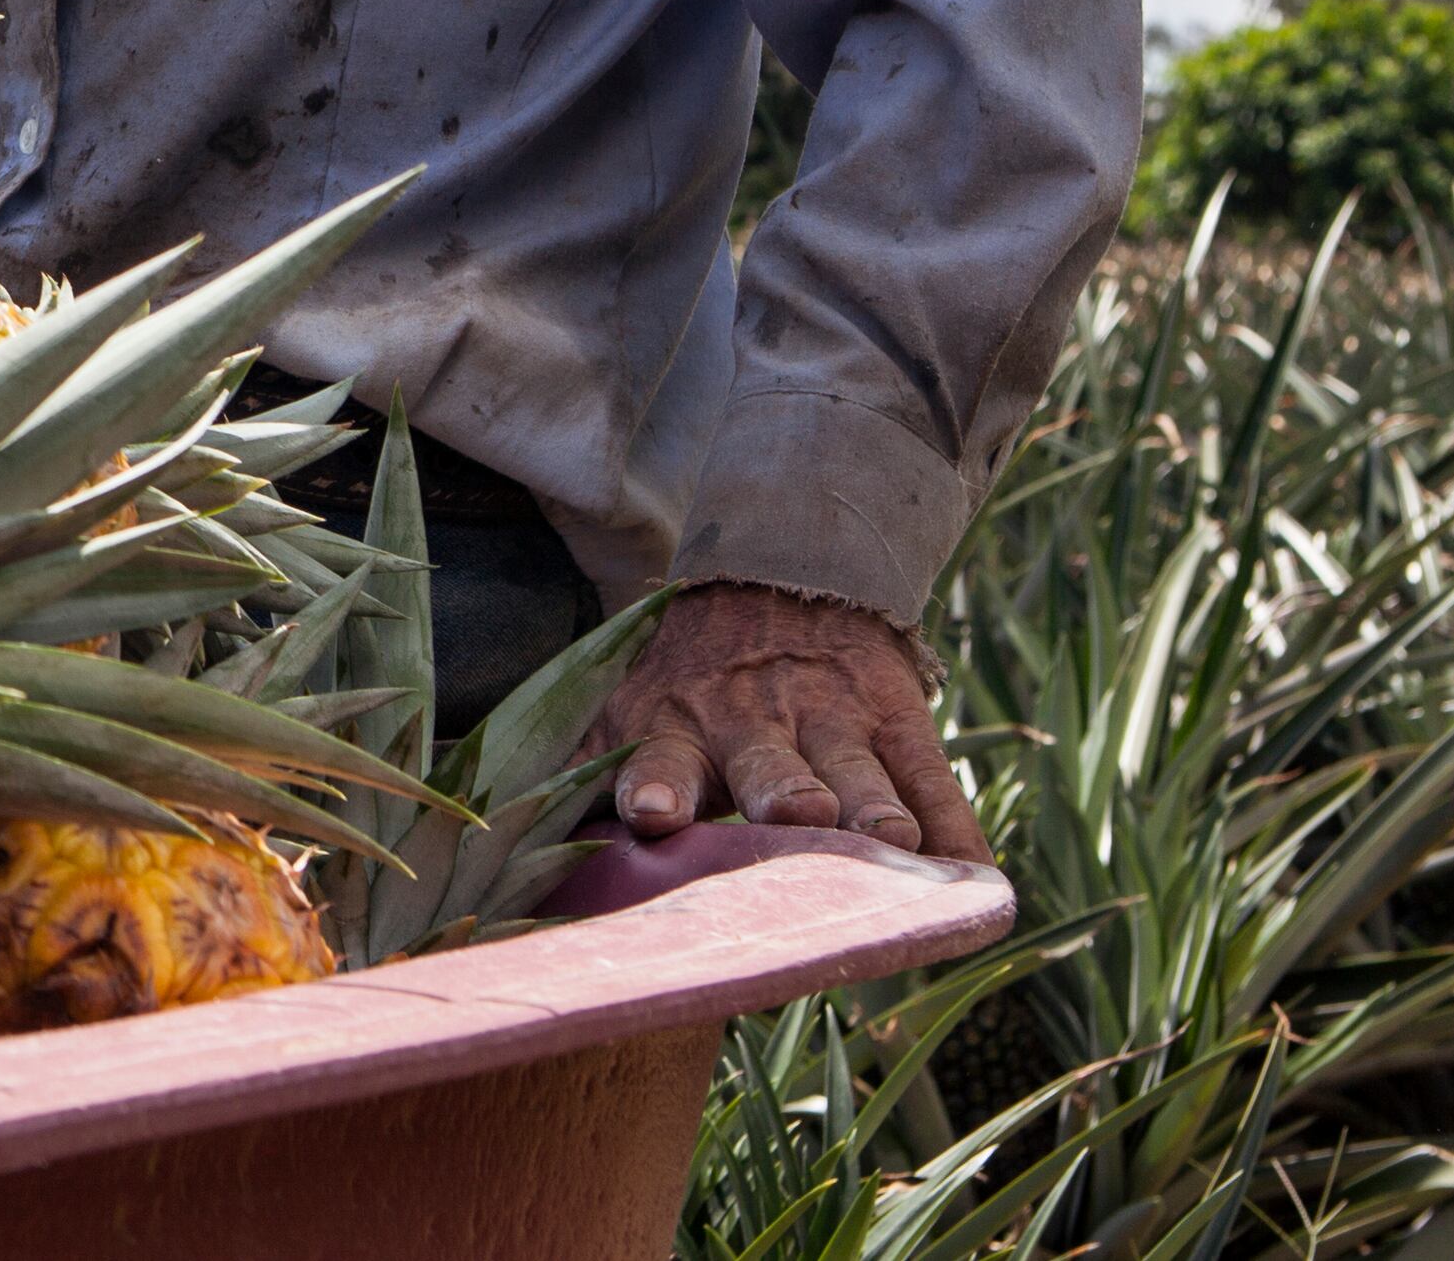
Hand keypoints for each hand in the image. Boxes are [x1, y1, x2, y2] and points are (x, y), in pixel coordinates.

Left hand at [588, 581, 984, 860]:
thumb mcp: (621, 702)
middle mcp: (757, 727)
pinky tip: (974, 879)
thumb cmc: (684, 680)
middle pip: (773, 771)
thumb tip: (479, 832)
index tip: (655, 814)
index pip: (663, 763)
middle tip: (795, 814)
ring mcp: (836, 724)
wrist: (782, 576)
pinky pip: (935, 781)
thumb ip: (572, 766)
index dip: (659, 787)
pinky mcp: (901, 720)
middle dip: (782, 795)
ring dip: (872, 809)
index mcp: (677, 727)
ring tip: (885, 837)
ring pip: (858, 774)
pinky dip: (957, 832)